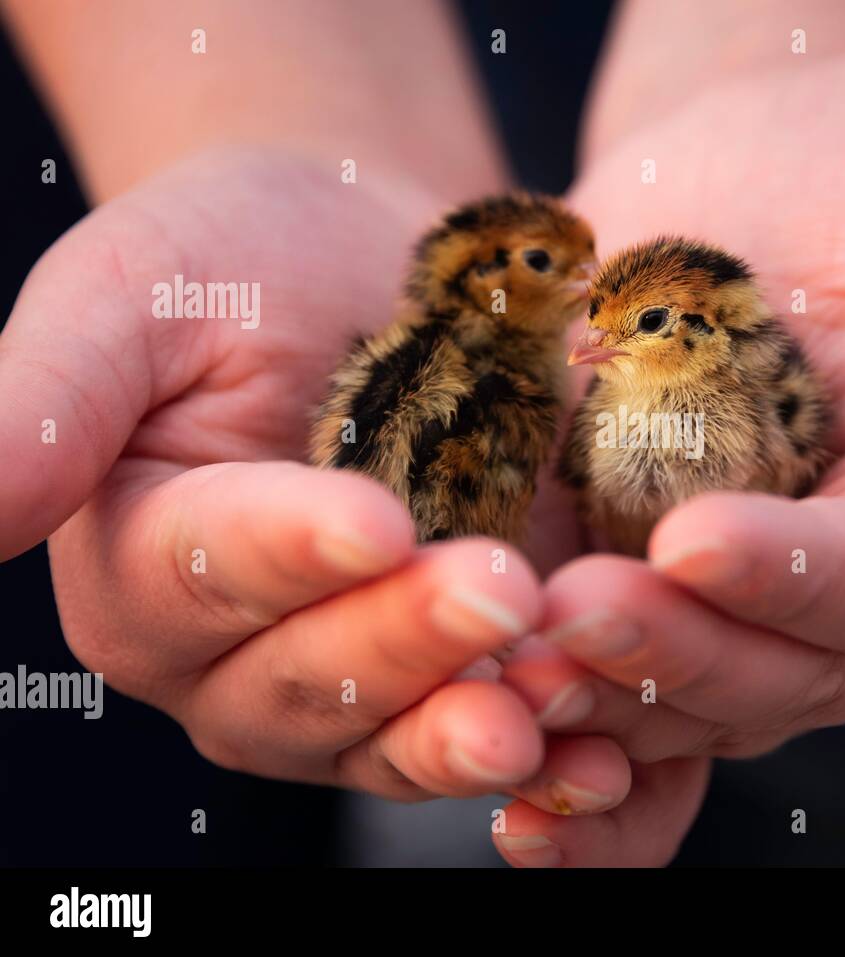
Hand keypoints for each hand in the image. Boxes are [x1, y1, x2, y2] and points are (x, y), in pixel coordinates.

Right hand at [0, 149, 627, 811]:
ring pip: (397, 734)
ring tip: (552, 704)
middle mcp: (236, 656)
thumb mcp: (130, 294)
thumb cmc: (233, 262)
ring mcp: (353, 682)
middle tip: (498, 589)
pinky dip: (547, 743)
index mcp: (142, 568)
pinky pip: (488, 728)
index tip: (376, 519)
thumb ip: (47, 397)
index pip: (204, 578)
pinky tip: (609, 742)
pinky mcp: (454, 675)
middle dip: (402, 641)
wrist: (364, 266)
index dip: (287, 556)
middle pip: (307, 681)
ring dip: (473, 724)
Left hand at [493, 50, 844, 861]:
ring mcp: (743, 600)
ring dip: (598, 701)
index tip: (711, 541)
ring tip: (501, 676)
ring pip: (683, 690)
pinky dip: (553, 713)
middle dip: (683, 650)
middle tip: (577, 610)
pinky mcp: (643, 578)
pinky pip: (605, 673)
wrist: (760, 159)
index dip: (816, 578)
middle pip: (782, 665)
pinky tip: (482, 729)